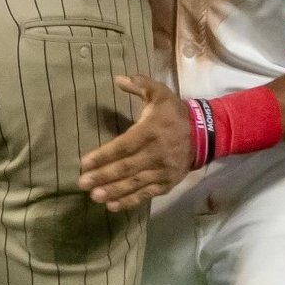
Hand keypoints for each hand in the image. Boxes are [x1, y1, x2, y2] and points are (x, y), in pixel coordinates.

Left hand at [78, 74, 192, 211]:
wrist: (202, 134)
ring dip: (113, 191)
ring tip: (94, 196)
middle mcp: (156, 153)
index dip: (104, 155)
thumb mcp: (159, 93)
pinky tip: (113, 206)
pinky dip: (129, 201)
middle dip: (103, 176)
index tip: (84, 163)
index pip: (123, 145)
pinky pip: (146, 194)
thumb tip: (117, 78)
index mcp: (151, 130)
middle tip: (82, 183)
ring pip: (134, 183)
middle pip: (126, 167)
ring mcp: (162, 170)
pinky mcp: (167, 183)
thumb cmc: (174, 113)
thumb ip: (139, 84)